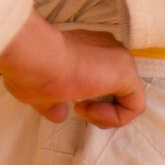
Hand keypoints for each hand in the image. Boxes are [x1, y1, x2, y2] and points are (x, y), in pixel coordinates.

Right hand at [0, 13, 145, 128]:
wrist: (34, 57)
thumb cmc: (30, 68)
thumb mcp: (37, 91)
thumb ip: (53, 103)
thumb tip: (60, 114)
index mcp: (85, 47)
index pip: (99, 76)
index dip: (87, 98)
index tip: (69, 102)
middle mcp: (105, 48)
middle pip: (115, 86)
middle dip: (98, 105)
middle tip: (77, 107)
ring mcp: (118, 57)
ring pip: (127, 95)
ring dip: (105, 113)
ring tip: (82, 109)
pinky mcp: (126, 72)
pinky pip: (135, 105)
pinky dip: (116, 118)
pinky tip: (92, 112)